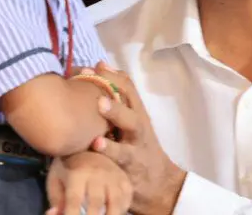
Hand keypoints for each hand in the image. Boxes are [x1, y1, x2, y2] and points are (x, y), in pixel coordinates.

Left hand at [46, 152, 132, 214]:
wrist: (87, 146)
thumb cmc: (68, 167)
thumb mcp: (56, 180)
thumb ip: (56, 200)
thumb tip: (54, 214)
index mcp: (77, 172)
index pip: (74, 199)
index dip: (71, 214)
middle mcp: (97, 172)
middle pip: (96, 201)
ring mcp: (113, 175)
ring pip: (116, 200)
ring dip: (110, 214)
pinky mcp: (124, 179)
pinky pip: (126, 198)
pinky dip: (122, 208)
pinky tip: (114, 212)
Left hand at [90, 63, 185, 214]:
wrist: (159, 184)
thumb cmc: (137, 149)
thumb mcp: (130, 125)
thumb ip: (118, 103)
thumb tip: (98, 71)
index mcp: (137, 112)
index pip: (127, 86)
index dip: (110, 74)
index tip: (92, 65)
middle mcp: (139, 123)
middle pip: (131, 99)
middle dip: (113, 85)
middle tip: (94, 74)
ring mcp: (137, 142)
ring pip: (131, 123)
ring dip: (116, 112)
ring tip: (99, 104)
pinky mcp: (133, 164)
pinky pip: (122, 155)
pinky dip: (109, 149)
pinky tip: (95, 144)